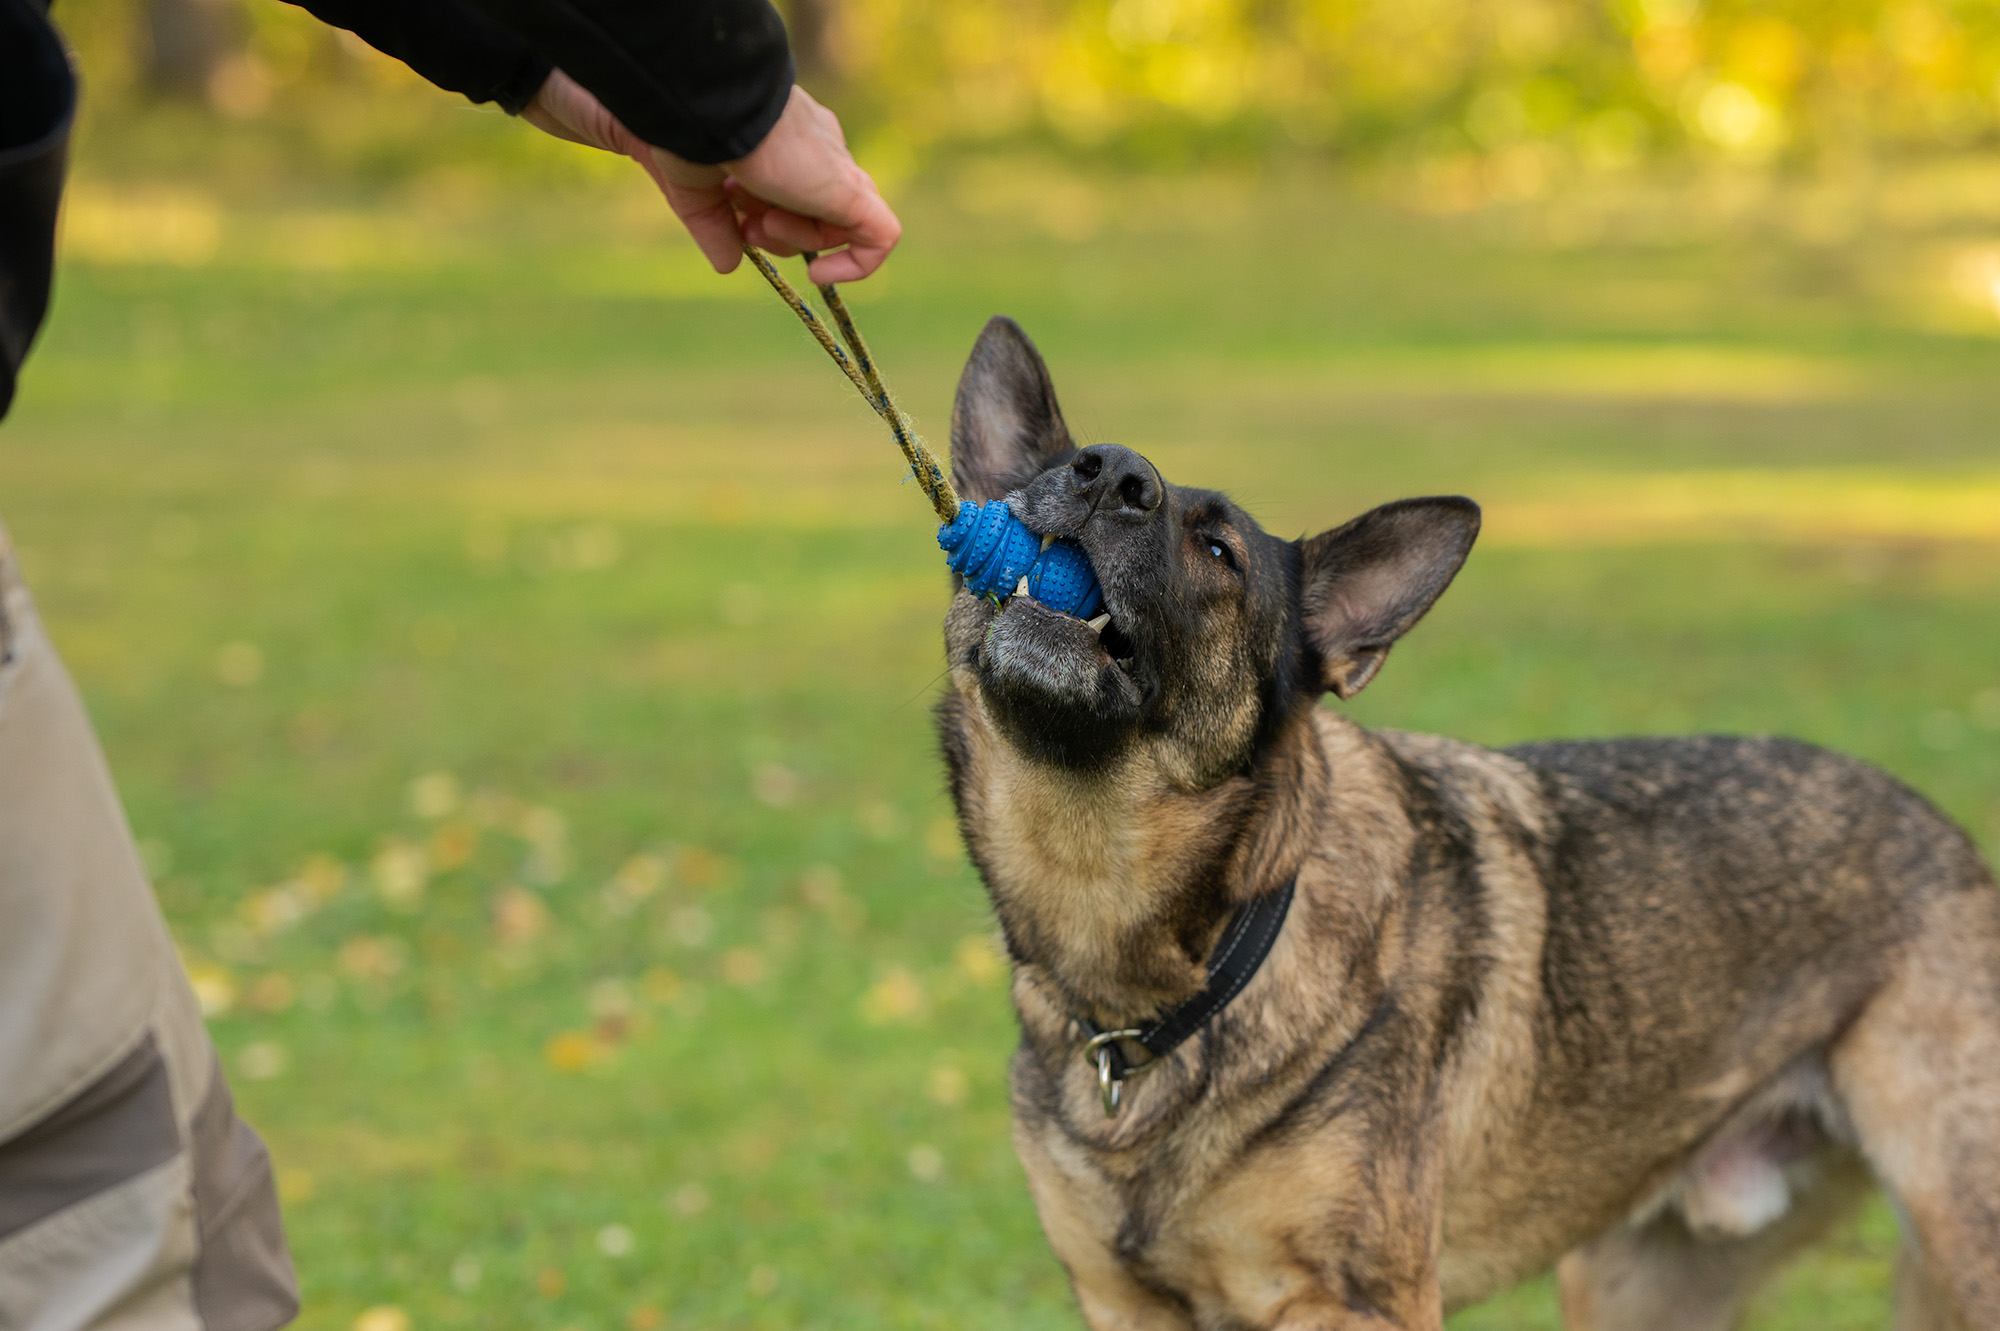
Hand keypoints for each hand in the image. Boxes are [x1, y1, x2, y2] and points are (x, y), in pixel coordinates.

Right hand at [522, 72, 900, 282]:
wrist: (710, 106)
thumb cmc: (691, 133)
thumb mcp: (697, 191)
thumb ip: (716, 228)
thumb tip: (728, 265)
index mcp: (786, 142)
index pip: (796, 192)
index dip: (767, 220)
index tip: (738, 222)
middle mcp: (818, 151)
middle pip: (818, 211)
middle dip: (780, 233)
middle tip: (748, 225)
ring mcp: (837, 169)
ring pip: (841, 223)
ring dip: (798, 241)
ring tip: (764, 223)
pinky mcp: (851, 191)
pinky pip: (881, 238)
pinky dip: (858, 265)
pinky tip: (818, 272)